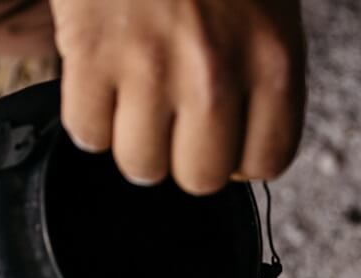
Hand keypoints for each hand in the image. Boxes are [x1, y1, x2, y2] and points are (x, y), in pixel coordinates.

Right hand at [49, 0, 305, 193]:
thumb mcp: (269, 12)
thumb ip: (263, 79)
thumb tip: (239, 150)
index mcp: (273, 62)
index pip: (266, 164)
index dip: (241, 160)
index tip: (226, 141)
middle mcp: (216, 75)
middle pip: (201, 178)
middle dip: (187, 158)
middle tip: (176, 124)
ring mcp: (150, 66)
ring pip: (141, 166)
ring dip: (136, 144)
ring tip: (137, 105)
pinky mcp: (90, 51)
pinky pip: (86, 133)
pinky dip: (90, 120)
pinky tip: (102, 87)